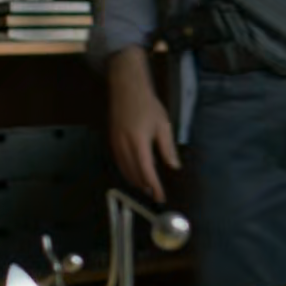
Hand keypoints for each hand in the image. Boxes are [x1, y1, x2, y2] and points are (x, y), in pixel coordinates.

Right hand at [108, 47, 179, 202]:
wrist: (127, 90)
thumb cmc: (147, 105)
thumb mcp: (163, 125)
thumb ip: (167, 148)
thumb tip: (173, 165)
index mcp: (139, 143)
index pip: (147, 172)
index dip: (154, 186)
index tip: (160, 196)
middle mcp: (124, 147)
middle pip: (134, 174)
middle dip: (145, 186)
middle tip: (155, 193)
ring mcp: (116, 144)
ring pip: (125, 170)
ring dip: (136, 181)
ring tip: (147, 187)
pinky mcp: (112, 141)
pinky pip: (119, 162)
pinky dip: (127, 171)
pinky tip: (134, 173)